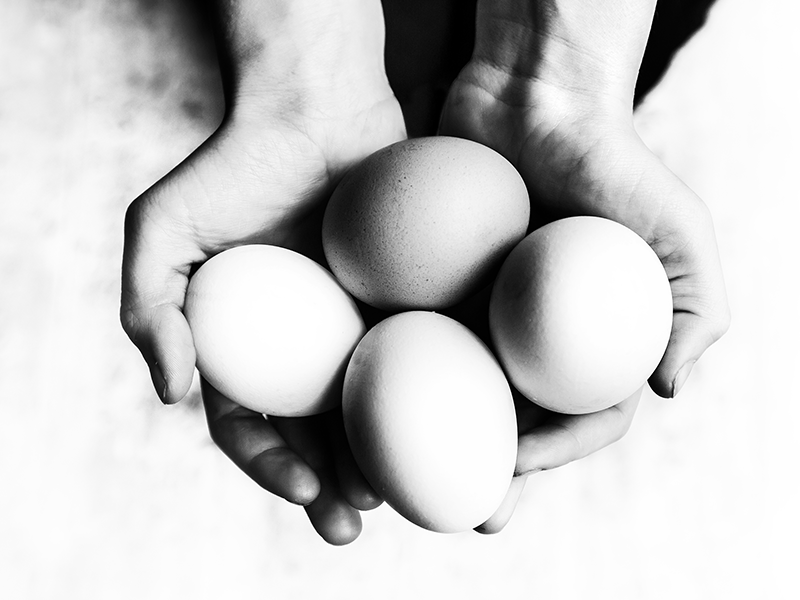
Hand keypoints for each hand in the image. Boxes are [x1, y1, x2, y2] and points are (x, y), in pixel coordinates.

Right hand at [121, 0, 404, 543]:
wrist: (314, 106)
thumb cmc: (235, 163)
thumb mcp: (163, 229)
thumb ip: (149, 309)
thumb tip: (172, 394)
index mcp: (249, 350)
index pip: (251, 424)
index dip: (269, 465)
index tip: (299, 486)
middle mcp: (306, 350)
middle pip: (317, 435)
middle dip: (331, 487)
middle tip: (352, 523)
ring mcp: (360, 329)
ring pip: (376, 412)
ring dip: (386, 463)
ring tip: (401, 498)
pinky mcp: (411, 304)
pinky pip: (427, 360)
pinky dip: (438, 402)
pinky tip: (457, 435)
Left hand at [439, 0, 729, 531]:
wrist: (536, 100)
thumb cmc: (612, 161)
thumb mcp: (678, 228)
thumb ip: (696, 307)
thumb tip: (668, 391)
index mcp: (585, 346)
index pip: (576, 420)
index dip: (551, 456)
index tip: (513, 475)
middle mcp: (529, 340)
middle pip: (506, 422)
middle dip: (483, 475)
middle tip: (457, 515)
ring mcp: (474, 316)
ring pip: (447, 394)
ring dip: (426, 444)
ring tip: (400, 482)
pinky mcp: (425, 287)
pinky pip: (404, 338)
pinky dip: (386, 374)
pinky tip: (359, 403)